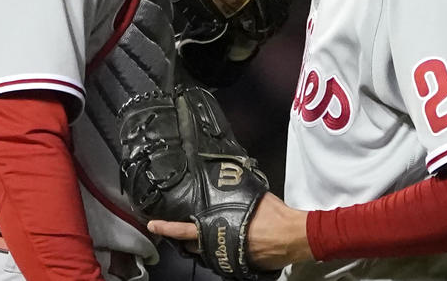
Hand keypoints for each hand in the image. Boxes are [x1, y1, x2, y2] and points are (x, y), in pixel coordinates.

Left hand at [147, 193, 313, 270]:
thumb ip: (235, 194)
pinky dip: (219, 252)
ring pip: (206, 255)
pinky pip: (221, 260)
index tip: (153, 225)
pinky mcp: (238, 267)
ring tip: (204, 235)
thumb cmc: (273, 215)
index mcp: (218, 226)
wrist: (292, 237)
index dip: (166, 228)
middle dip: (185, 239)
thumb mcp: (251, 197)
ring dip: (202, 246)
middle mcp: (218, 245)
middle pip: (192, 246)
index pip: (184, 230)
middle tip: (181, 230)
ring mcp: (227, 259)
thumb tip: (229, 180)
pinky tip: (224, 244)